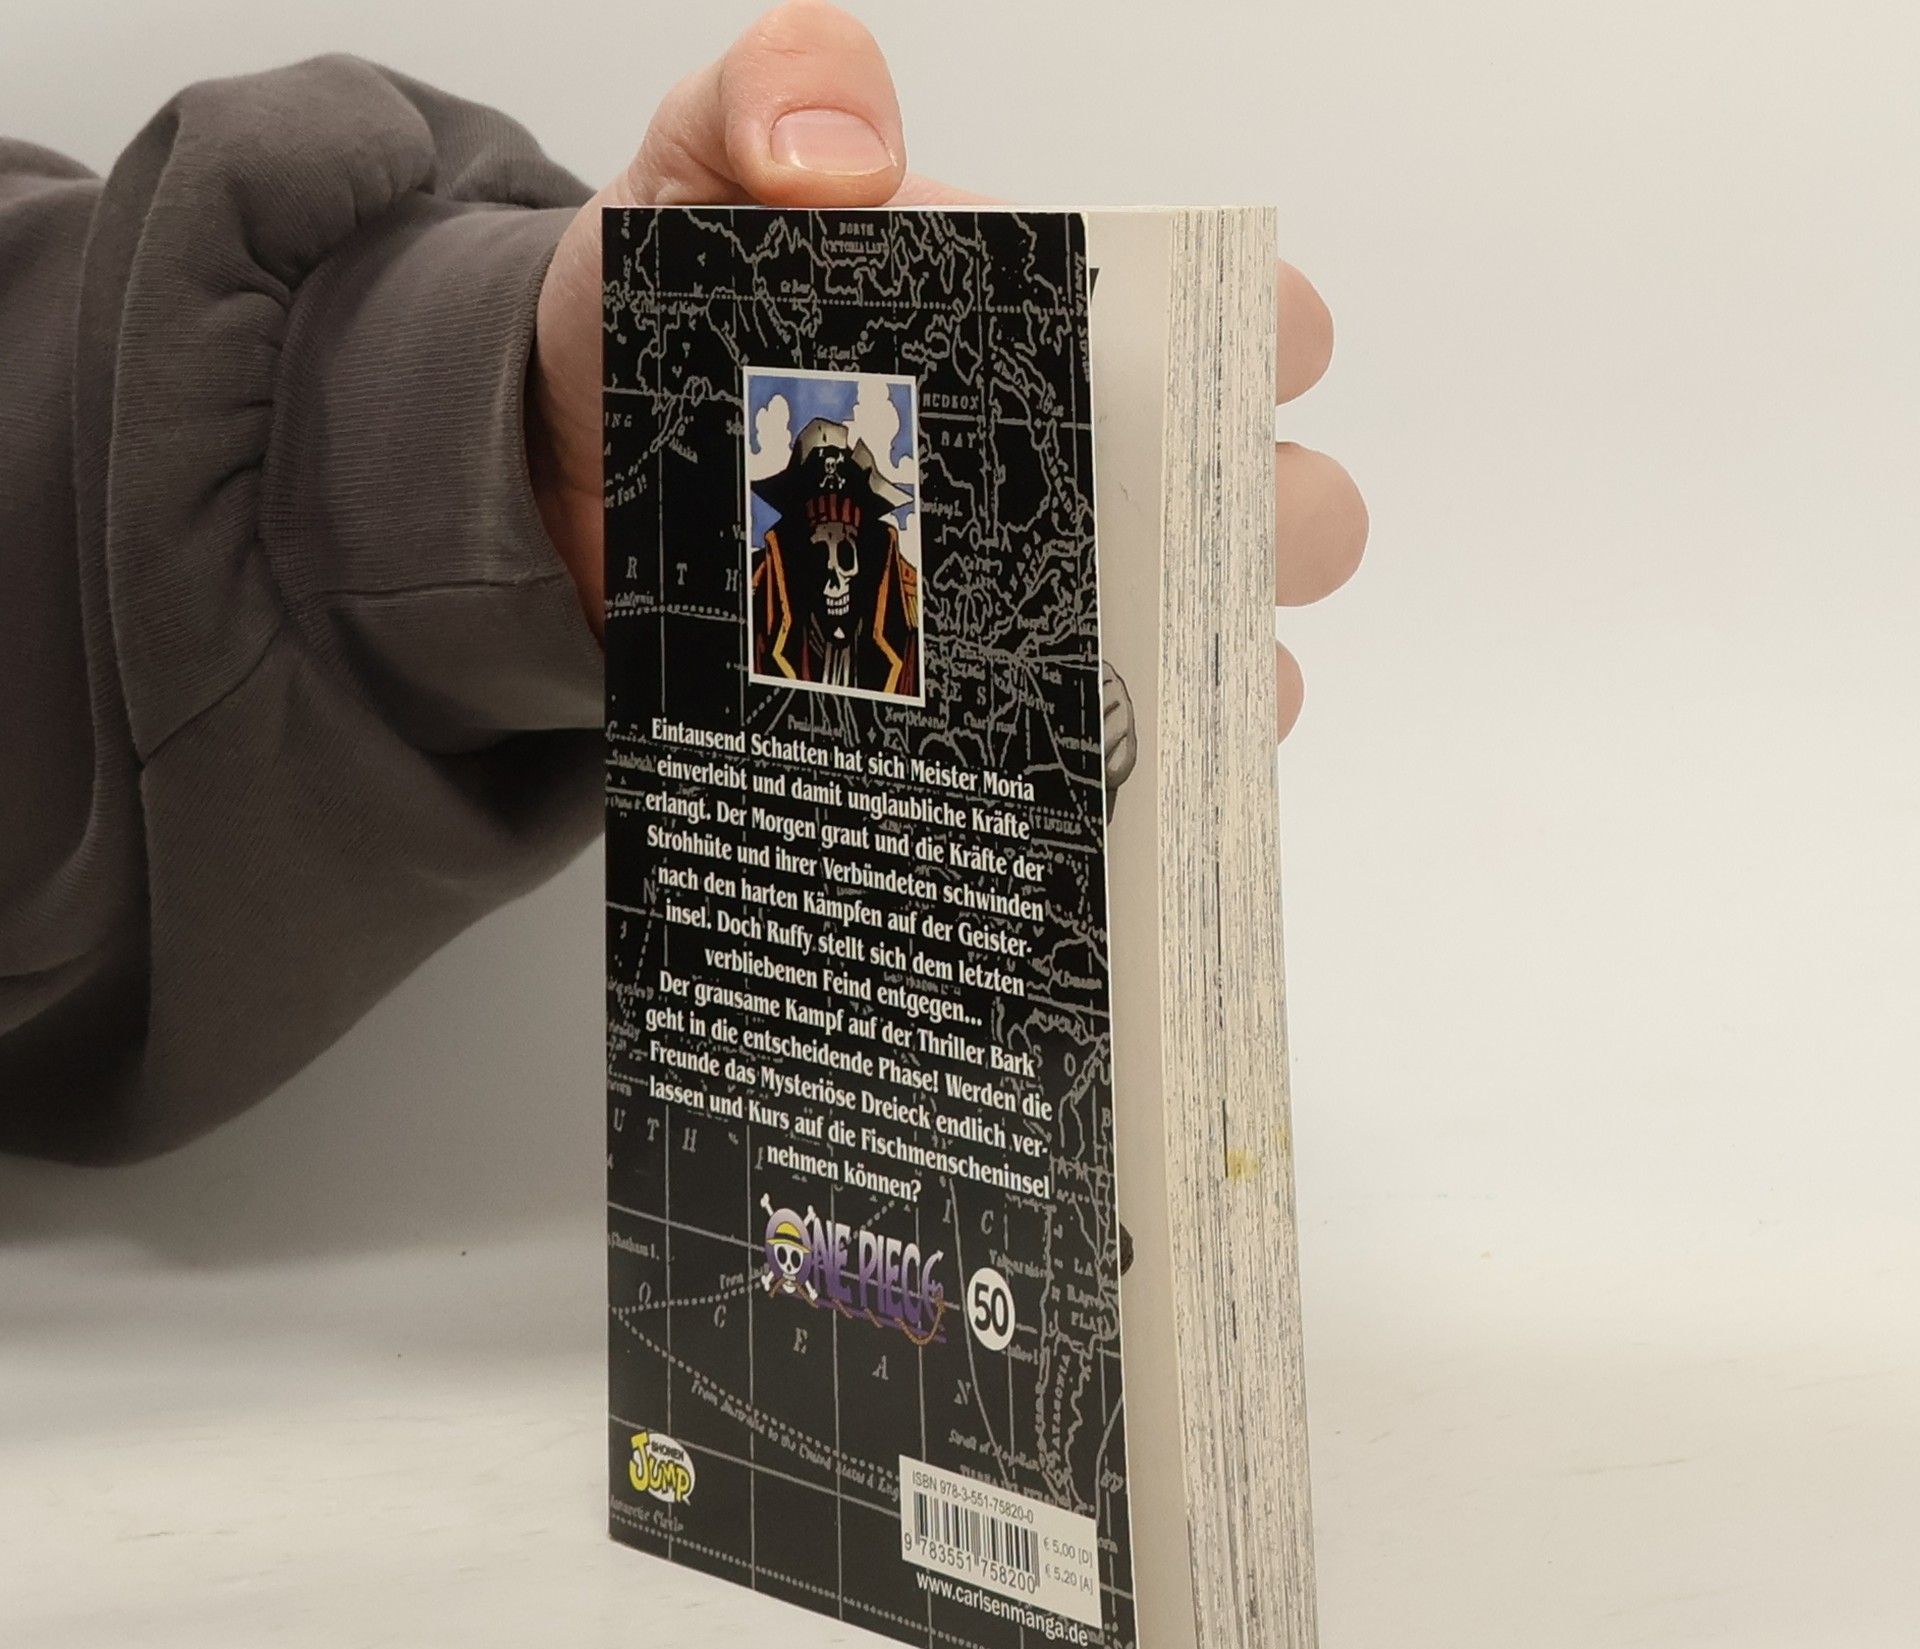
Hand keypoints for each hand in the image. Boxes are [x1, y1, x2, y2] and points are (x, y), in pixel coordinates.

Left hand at [528, 1, 1366, 739]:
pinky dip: (1125, 775)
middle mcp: (1100, 470)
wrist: (573, 479)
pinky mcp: (999, 707)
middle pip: (1281, 507)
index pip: (1249, 331)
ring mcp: (1061, 602)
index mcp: (1073, 331)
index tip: (1230, 372)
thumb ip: (765, 100)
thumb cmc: (663, 317)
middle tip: (1160, 542)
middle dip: (1264, 527)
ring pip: (1224, 653)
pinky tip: (1076, 777)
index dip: (1273, 349)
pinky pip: (1110, 759)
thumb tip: (850, 153)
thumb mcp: (694, 173)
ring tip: (1134, 684)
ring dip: (1212, 675)